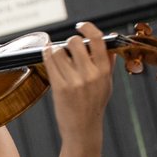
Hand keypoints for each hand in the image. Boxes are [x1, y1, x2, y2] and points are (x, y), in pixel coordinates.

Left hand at [43, 20, 113, 154]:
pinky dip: (47, 54)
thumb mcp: (107, 84)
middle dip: (69, 43)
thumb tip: (110, 40)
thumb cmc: (94, 106)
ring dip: (57, 51)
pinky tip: (48, 53)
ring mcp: (74, 81)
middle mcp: (90, 74)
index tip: (80, 26)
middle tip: (68, 49)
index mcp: (104, 71)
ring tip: (59, 58)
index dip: (88, 28)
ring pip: (59, 51)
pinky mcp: (60, 88)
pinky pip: (50, 62)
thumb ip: (108, 63)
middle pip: (75, 43)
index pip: (98, 40)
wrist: (83, 129)